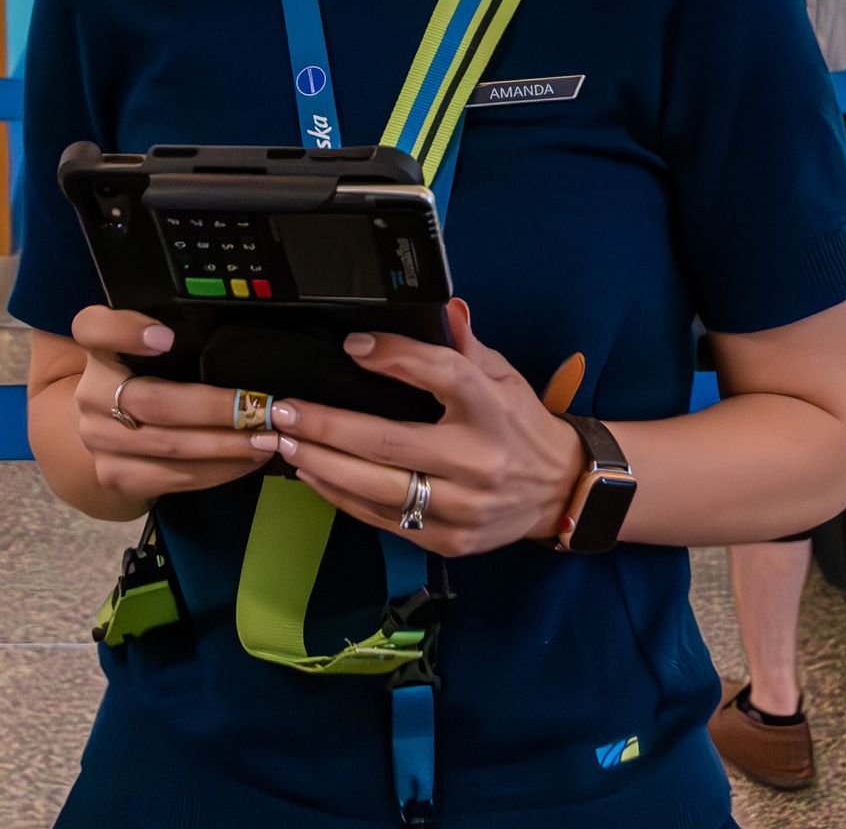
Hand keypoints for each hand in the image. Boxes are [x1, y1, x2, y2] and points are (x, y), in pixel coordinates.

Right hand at [70, 306, 266, 505]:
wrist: (108, 429)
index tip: (166, 338)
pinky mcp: (113, 476)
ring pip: (169, 445)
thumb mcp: (149, 347)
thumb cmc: (144, 376)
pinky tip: (244, 462)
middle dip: (215, 409)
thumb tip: (235, 339)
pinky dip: (216, 471)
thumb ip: (176, 335)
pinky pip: (172, 478)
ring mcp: (97, 439)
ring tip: (265, 440)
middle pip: (154, 400)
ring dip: (226, 447)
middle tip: (262, 410)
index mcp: (97, 347)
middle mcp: (89, 393)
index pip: (94, 329)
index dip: (127, 332)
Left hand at [247, 299, 585, 557]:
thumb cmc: (519, 422)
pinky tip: (315, 475)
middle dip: (328, 429)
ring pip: (379, 489)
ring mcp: (462, 507)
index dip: (394, 358)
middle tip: (284, 414)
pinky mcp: (450, 540)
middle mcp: (477, 460)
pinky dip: (344, 497)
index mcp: (492, 408)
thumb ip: (464, 343)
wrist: (561, 490)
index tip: (352, 347)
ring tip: (284, 446)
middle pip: (389, 444)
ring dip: (323, 467)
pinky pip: (385, 519)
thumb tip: (443, 304)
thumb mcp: (501, 373)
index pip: (441, 374)